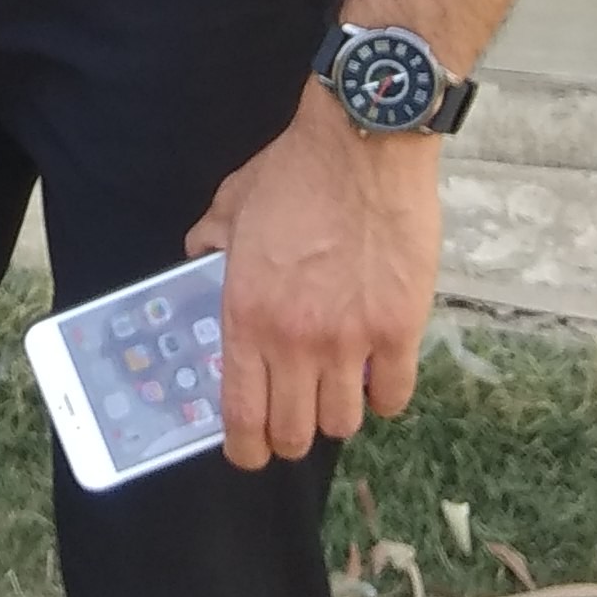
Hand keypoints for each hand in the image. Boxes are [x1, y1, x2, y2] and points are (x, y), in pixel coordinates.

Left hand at [186, 86, 438, 470]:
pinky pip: (393, 396)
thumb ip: (208, 240)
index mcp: (246, 316)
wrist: (363, 144)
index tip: (249, 451)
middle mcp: (295, 341)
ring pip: (344, 424)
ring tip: (336, 390)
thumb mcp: (231, 204)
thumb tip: (196, 257)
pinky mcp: (400, 329)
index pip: (242, 417)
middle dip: (291, 436)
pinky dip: (384, 395)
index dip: (246, 450)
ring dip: (337, 414)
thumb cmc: (295, 171)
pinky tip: (378, 374)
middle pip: (295, 434)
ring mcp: (351, 340)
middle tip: (294, 418)